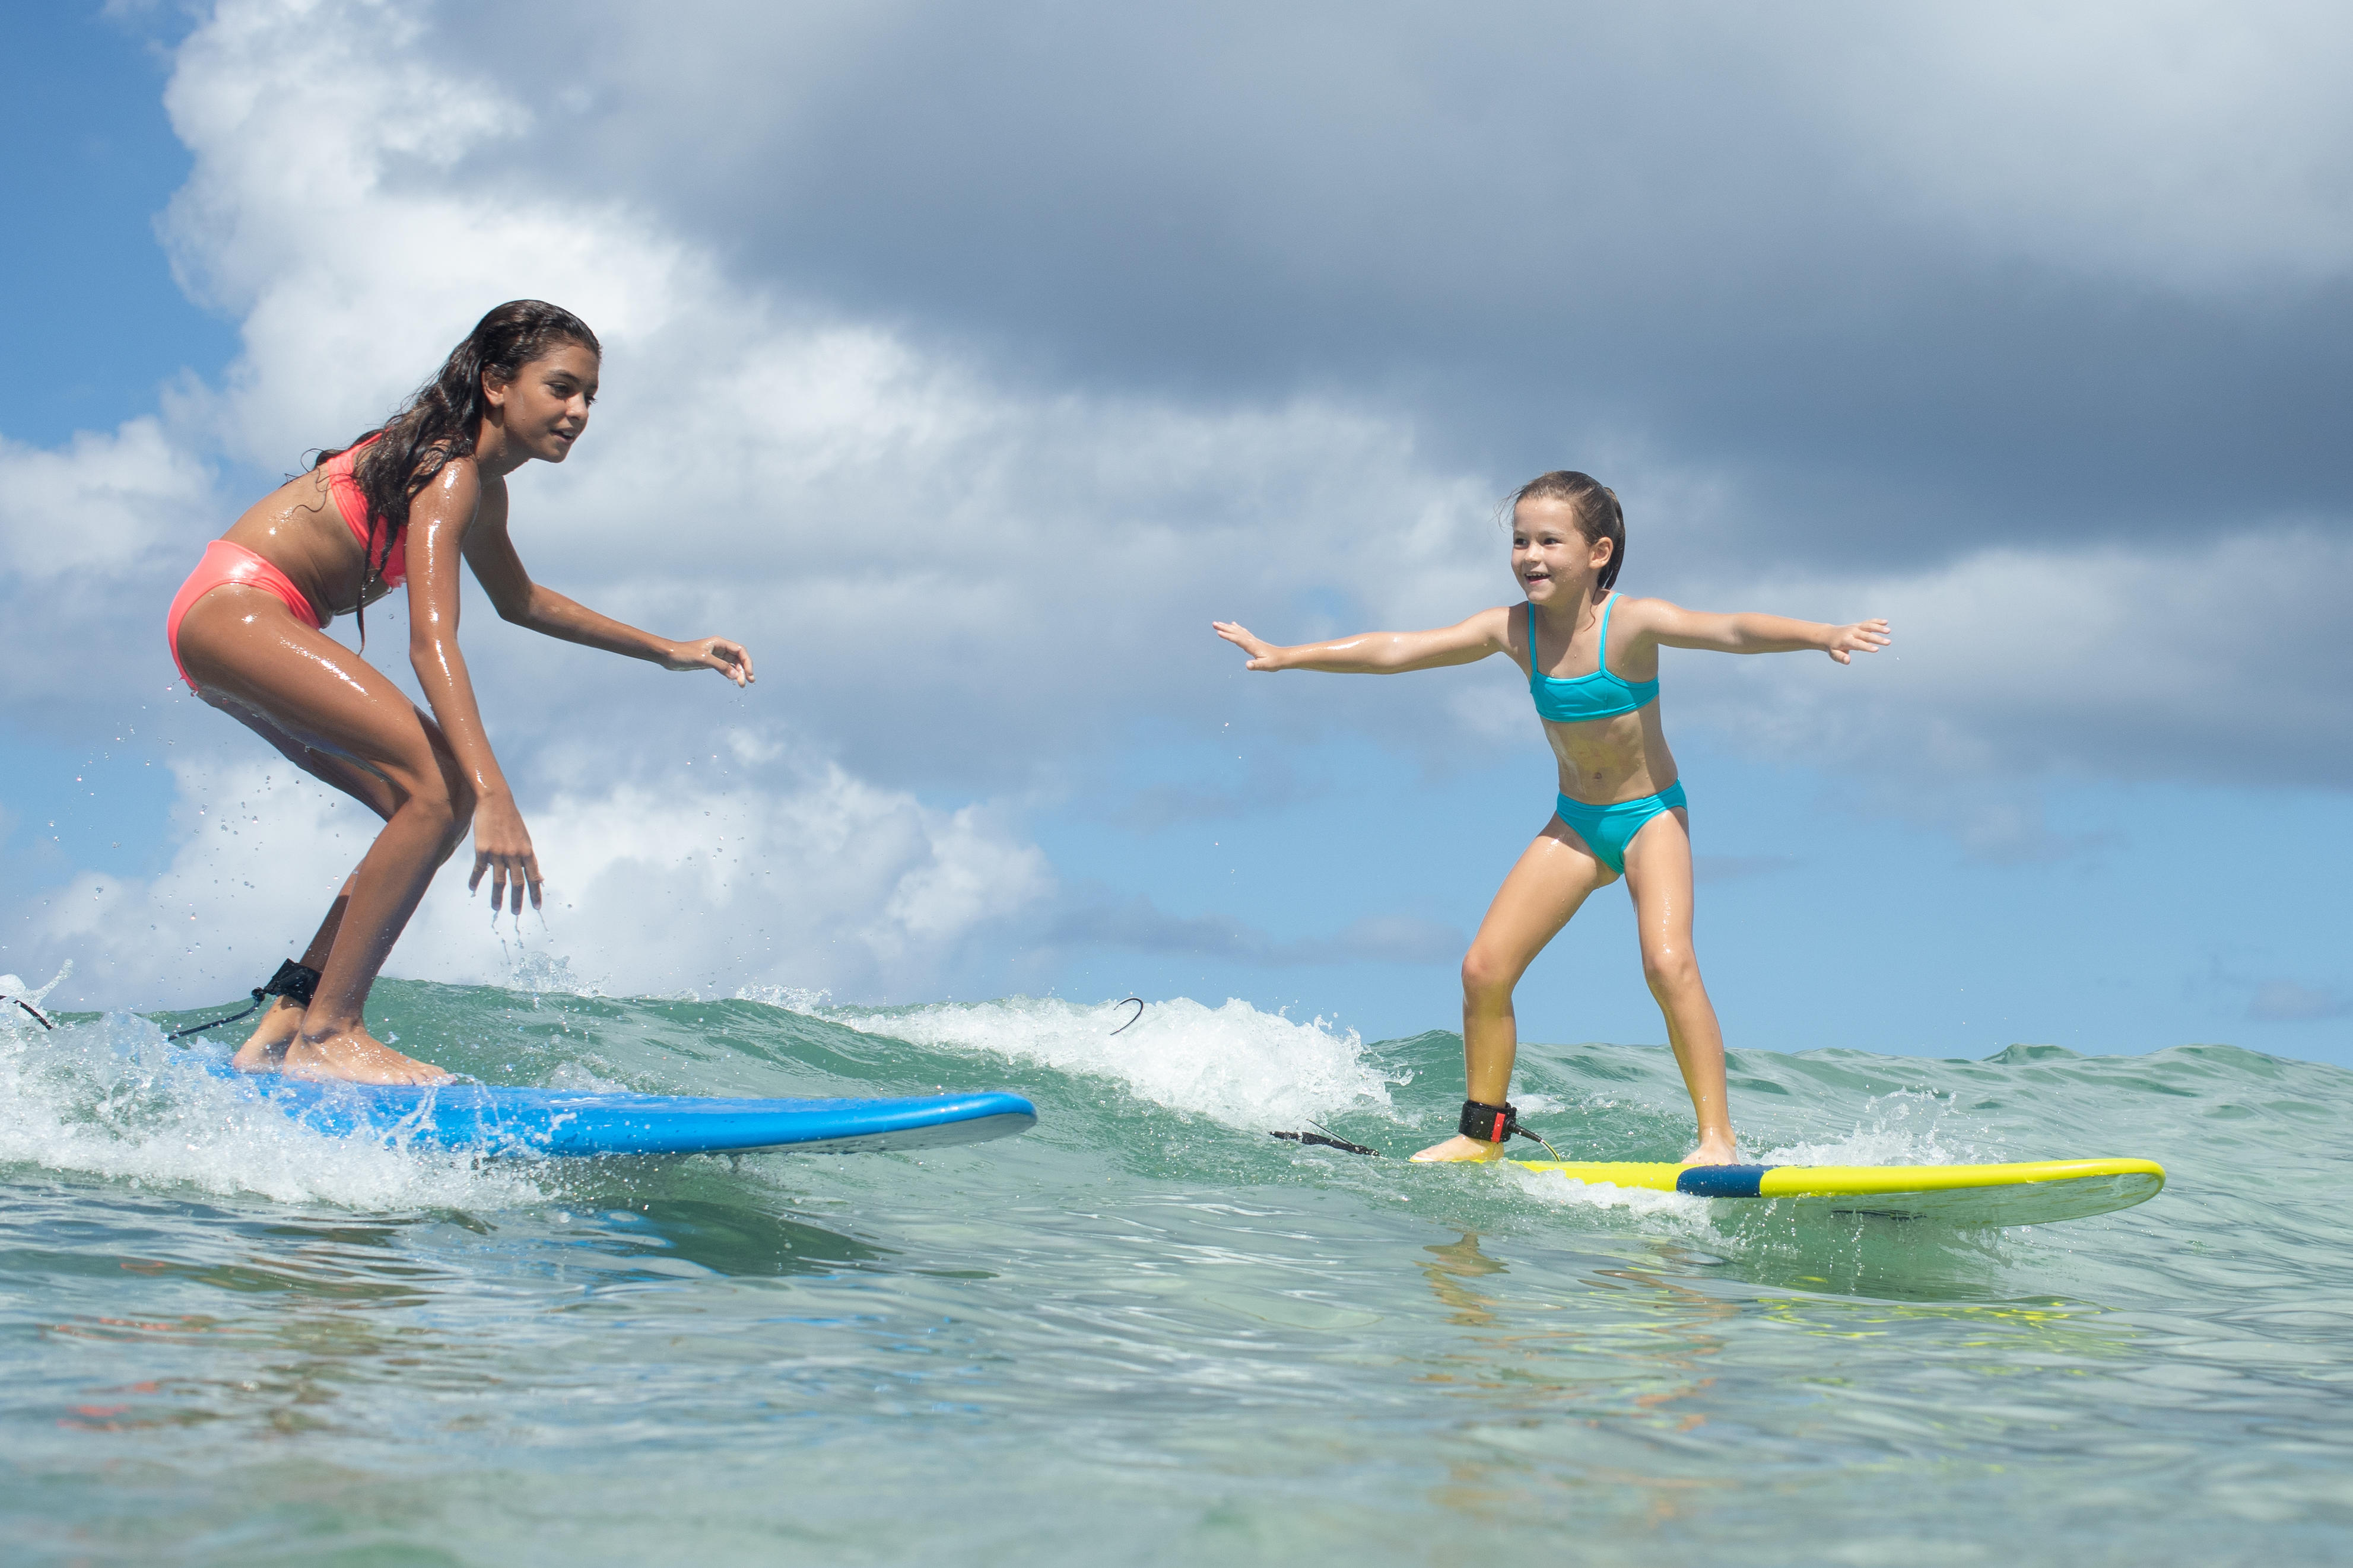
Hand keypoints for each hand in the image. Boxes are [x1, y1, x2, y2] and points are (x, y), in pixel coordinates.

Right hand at [467, 795, 542, 914]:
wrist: (495, 802)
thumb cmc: (512, 822)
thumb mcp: (525, 840)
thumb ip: (530, 860)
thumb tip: (540, 878)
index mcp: (527, 851)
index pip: (533, 877)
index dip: (536, 893)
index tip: (536, 907)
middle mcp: (514, 854)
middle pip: (517, 883)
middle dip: (517, 900)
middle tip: (516, 913)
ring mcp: (498, 852)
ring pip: (498, 880)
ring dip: (497, 896)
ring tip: (497, 908)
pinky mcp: (482, 849)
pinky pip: (479, 870)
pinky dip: (475, 880)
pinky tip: (473, 888)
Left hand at [665, 636, 755, 686]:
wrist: (669, 656)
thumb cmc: (684, 654)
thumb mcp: (704, 659)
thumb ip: (721, 667)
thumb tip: (736, 676)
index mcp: (719, 643)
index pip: (740, 650)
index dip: (747, 662)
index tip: (749, 674)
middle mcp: (720, 648)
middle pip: (739, 658)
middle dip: (744, 669)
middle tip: (747, 682)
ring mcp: (716, 655)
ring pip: (733, 664)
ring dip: (739, 673)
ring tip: (742, 685)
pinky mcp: (711, 662)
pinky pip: (725, 668)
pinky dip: (731, 674)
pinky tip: (733, 680)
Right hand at [1212, 620, 1282, 670]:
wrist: (1283, 657)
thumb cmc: (1274, 662)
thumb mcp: (1265, 666)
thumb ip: (1256, 665)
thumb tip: (1247, 665)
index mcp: (1252, 645)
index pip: (1237, 639)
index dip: (1228, 636)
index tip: (1218, 632)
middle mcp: (1251, 640)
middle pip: (1235, 633)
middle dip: (1224, 628)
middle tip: (1214, 624)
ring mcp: (1252, 640)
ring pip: (1238, 631)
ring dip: (1228, 627)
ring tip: (1219, 623)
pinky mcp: (1253, 641)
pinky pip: (1242, 632)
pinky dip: (1236, 628)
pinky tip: (1234, 625)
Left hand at [1824, 618, 1890, 663]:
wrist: (1829, 634)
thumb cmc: (1833, 647)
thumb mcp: (1834, 654)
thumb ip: (1841, 657)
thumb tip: (1848, 661)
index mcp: (1846, 640)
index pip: (1858, 644)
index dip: (1867, 647)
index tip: (1876, 649)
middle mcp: (1852, 632)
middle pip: (1866, 635)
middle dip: (1877, 639)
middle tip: (1888, 642)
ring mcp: (1855, 627)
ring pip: (1868, 626)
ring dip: (1879, 628)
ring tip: (1888, 631)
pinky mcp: (1858, 625)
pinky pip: (1868, 622)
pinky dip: (1876, 621)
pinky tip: (1885, 622)